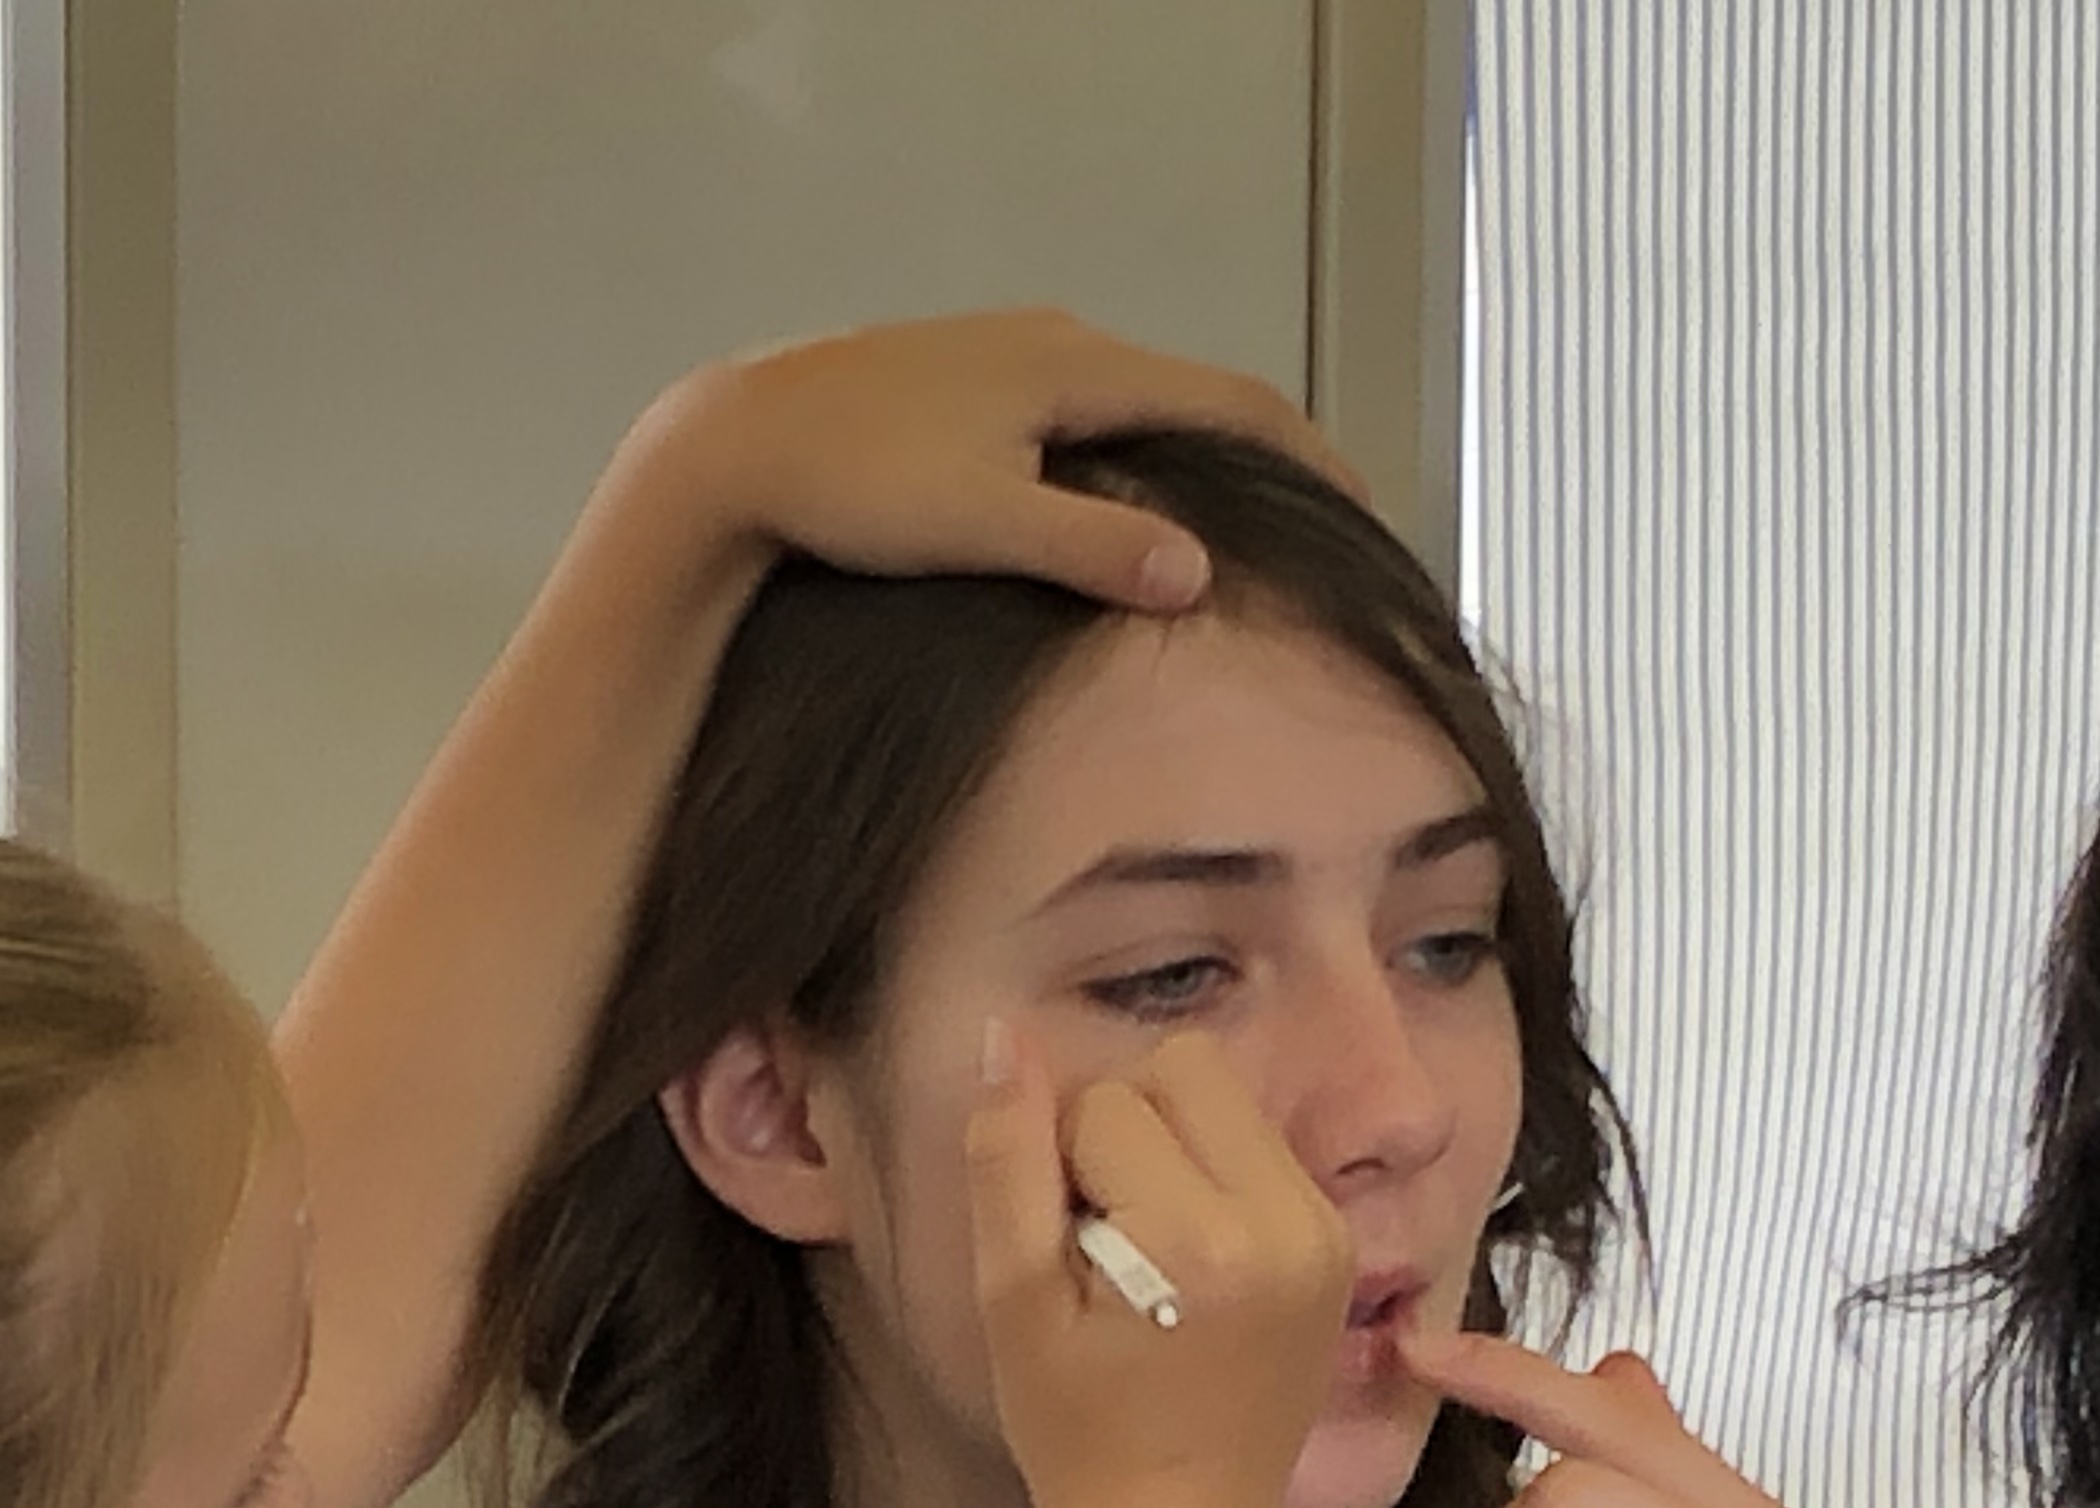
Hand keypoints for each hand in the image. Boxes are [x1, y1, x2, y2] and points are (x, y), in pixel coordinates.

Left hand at [617, 309, 1357, 613]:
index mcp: (1074, 368)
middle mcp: (1052, 344)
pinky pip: (1076, 418)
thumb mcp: (981, 524)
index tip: (1366, 508)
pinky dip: (1122, 461)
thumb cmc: (848, 484)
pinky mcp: (962, 389)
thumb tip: (1199, 571)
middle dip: (1261, 458)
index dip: (1310, 457)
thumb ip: (1093, 548)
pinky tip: (1114, 511)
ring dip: (1189, 459)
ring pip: (1129, 407)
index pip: (1233, 402)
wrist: (733, 448)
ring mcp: (1005, 359)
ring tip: (1234, 523)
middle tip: (1318, 523)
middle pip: (1192, 397)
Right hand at [967, 1027, 1349, 1507]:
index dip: (1056, 1166)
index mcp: (1202, 1243)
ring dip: (1170, 1147)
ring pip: (1226, 1095)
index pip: (1104, 1103)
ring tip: (1145, 1251)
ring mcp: (1325, 1234)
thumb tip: (1005, 1037)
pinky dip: (1212, 1179)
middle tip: (1101, 1236)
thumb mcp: (1011, 1302)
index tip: (1063, 1257)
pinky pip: (1261, 1148)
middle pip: (1182, 1066)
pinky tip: (1187, 1265)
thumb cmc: (1077, 1437)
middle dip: (1122, 1127)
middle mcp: (1286, 1223)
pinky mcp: (1338, 1248)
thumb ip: (1005, 1160)